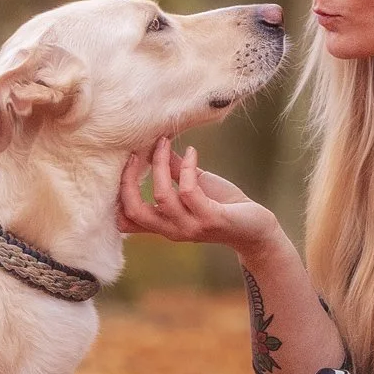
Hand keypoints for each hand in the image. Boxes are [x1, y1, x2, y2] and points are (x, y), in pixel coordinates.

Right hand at [117, 137, 278, 255]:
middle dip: (129, 179)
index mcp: (163, 224)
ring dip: (160, 164)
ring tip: (166, 143)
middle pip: (134, 210)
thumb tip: (157, 145)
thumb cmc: (222, 205)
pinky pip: (189, 191)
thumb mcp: (193, 186)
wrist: (255, 227)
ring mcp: (190, 227)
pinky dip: (189, 167)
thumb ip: (174, 172)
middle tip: (136, 152)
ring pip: (161, 196)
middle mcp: (172, 230)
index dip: (119, 190)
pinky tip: (194, 153)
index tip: (126, 160)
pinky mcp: (210, 220)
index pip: (126, 216)